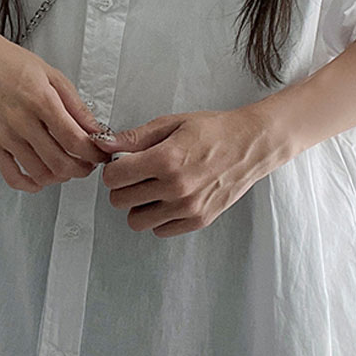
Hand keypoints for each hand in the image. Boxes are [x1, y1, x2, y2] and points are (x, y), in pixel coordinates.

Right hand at [0, 27, 110, 191]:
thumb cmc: (12, 64)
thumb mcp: (53, 76)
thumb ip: (76, 106)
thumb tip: (94, 128)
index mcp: (41, 100)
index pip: (74, 139)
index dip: (93, 153)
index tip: (100, 153)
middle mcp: (21, 120)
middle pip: (59, 161)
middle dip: (82, 169)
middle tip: (88, 164)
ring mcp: (5, 135)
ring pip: (40, 173)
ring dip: (60, 177)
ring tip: (68, 168)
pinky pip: (12, 176)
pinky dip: (30, 185)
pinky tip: (41, 178)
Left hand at [88, 108, 277, 236]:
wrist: (251, 145)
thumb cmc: (213, 131)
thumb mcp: (171, 124)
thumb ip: (135, 138)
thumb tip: (104, 144)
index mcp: (166, 160)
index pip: (113, 178)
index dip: (113, 169)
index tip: (123, 164)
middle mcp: (175, 187)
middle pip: (119, 201)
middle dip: (123, 187)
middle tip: (137, 175)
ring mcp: (187, 207)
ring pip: (136, 221)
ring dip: (139, 206)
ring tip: (152, 189)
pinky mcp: (198, 220)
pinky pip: (160, 231)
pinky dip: (159, 218)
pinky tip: (168, 200)